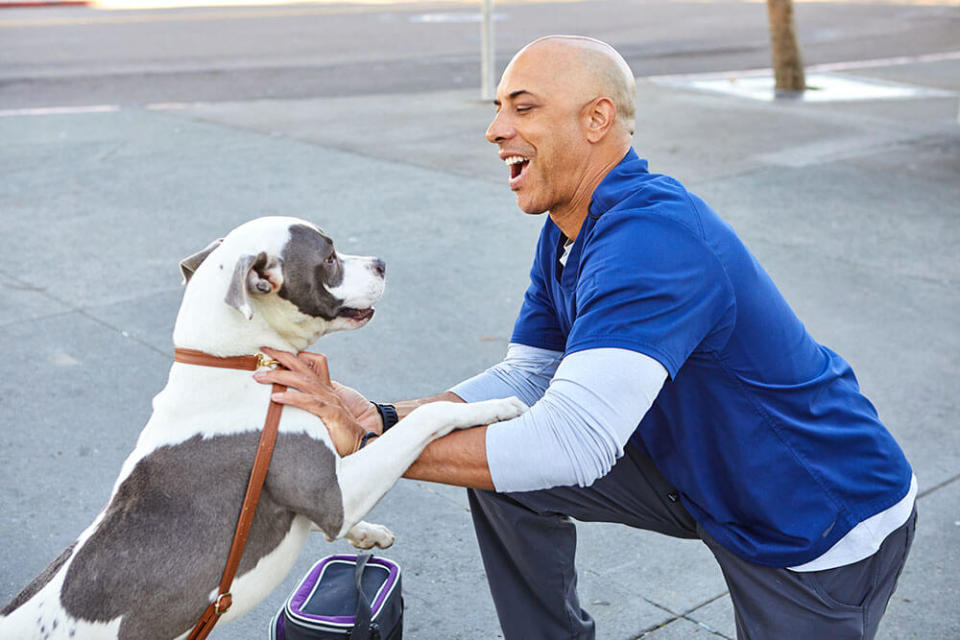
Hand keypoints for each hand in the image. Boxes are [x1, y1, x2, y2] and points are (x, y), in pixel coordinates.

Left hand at [253, 347, 380, 455]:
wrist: (363, 445)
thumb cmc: (341, 432)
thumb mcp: (324, 414)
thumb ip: (311, 405)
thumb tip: (289, 402)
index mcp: (326, 389)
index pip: (312, 363)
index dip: (294, 355)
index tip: (273, 352)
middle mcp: (328, 391)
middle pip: (304, 366)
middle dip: (283, 356)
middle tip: (263, 350)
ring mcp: (331, 401)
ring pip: (303, 381)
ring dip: (280, 376)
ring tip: (260, 375)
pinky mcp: (332, 414)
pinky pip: (310, 403)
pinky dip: (292, 398)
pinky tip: (275, 397)